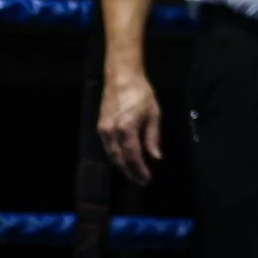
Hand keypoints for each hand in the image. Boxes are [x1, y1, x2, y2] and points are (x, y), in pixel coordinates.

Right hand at [98, 67, 162, 185]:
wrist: (121, 77)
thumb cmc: (141, 93)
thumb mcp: (154, 114)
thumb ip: (153, 137)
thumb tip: (156, 157)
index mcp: (126, 129)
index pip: (133, 157)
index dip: (140, 170)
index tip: (147, 179)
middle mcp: (111, 132)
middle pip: (120, 159)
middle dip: (130, 172)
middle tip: (141, 181)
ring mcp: (103, 129)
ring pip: (112, 155)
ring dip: (122, 166)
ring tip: (134, 173)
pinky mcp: (100, 126)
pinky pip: (108, 147)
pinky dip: (116, 156)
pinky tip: (124, 159)